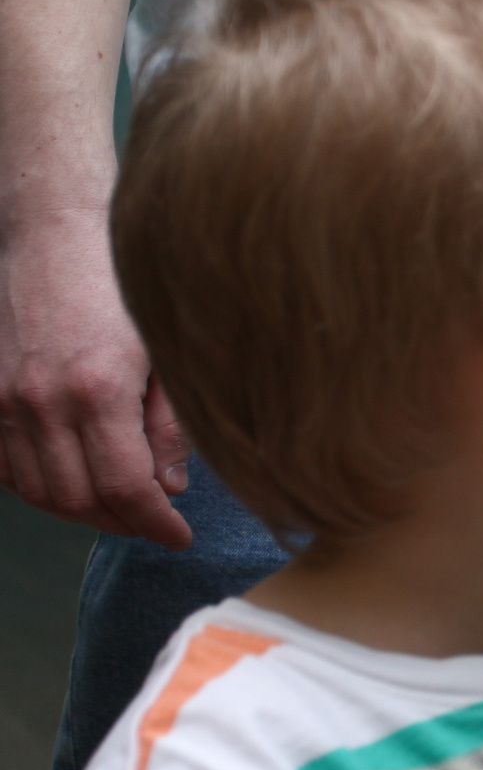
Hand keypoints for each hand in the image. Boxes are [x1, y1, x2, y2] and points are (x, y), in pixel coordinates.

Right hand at [0, 212, 190, 545]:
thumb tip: (169, 487)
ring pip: (36, 490)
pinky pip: (3, 466)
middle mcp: (41, 402)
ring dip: (79, 511)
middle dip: (120, 522)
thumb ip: (169, 425)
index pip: (125, 490)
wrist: (54, 232)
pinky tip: (72, 480)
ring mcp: (3, 399)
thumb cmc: (123, 285)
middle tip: (153, 522)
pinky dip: (37, 486)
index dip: (155, 525)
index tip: (178, 537)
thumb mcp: (167, 353)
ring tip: (119, 507)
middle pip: (77, 500)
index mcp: (97, 391)